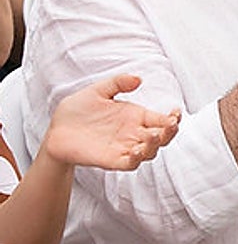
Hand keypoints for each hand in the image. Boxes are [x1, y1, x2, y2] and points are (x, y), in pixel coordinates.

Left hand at [42, 75, 179, 170]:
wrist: (56, 129)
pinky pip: (130, 164)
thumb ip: (118, 83)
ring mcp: (124, 148)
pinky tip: (136, 150)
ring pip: (150, 152)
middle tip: (170, 124)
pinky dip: (137, 159)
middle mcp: (134, 134)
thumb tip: (138, 79)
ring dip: (156, 145)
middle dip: (170, 132)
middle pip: (162, 137)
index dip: (173, 118)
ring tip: (154, 135)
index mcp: (136, 117)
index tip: (176, 112)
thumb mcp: (97, 91)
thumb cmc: (77, 110)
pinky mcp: (112, 160)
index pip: (162, 120)